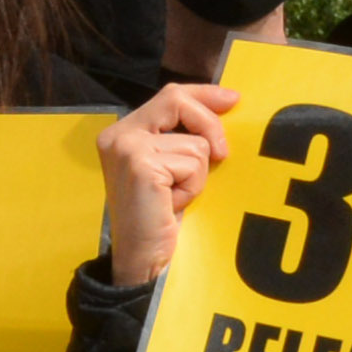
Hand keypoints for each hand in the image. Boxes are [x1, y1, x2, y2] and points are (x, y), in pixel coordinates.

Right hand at [98, 84, 231, 290]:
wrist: (142, 257)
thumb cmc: (160, 215)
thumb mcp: (172, 167)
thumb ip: (184, 136)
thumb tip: (226, 103)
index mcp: (122, 132)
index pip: (169, 95)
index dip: (204, 94)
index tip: (233, 99)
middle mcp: (118, 135)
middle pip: (179, 101)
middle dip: (210, 126)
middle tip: (221, 155)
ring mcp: (127, 148)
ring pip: (195, 142)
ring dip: (197, 174)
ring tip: (174, 196)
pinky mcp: (141, 165)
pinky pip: (193, 163)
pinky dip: (193, 187)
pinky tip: (172, 205)